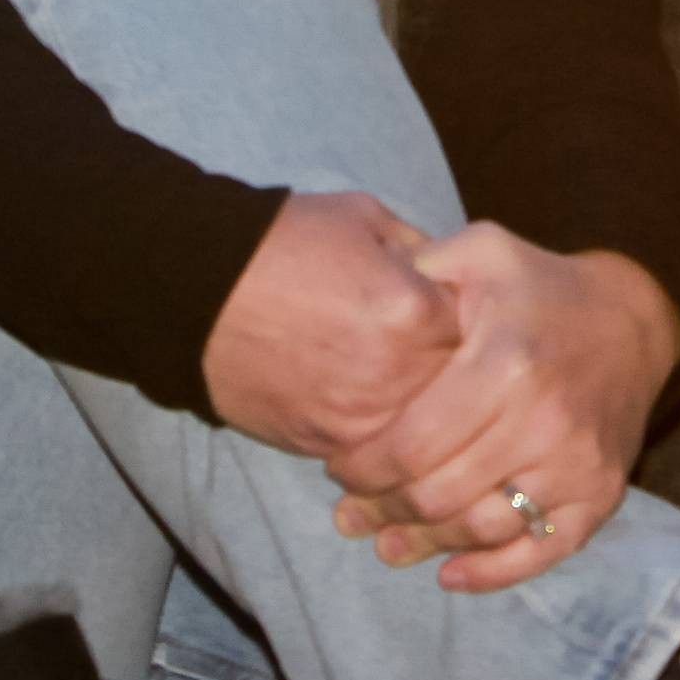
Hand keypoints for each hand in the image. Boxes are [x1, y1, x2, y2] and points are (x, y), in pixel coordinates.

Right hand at [200, 188, 464, 459]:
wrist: (196, 290)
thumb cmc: (282, 242)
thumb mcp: (364, 221)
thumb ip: (423, 251)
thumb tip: (457, 280)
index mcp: (412, 309)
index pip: (483, 334)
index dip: (480, 328)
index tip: (469, 321)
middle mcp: (394, 371)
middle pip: (463, 394)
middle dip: (463, 380)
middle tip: (450, 367)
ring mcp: (360, 416)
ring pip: (426, 436)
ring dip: (427, 420)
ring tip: (419, 400)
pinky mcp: (326, 444)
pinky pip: (379, 458)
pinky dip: (387, 444)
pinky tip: (381, 421)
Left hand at [327, 235, 679, 596]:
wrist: (632, 320)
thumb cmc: (539, 289)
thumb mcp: (483, 252)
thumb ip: (421, 267)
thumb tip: (364, 299)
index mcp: (505, 362)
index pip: (414, 442)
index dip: (363, 466)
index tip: (337, 466)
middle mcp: (544, 420)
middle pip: (440, 494)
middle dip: (381, 510)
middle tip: (350, 511)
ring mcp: (577, 464)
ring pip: (482, 529)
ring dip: (425, 546)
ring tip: (386, 544)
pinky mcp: (601, 494)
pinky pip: (541, 551)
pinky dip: (491, 574)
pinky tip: (449, 574)